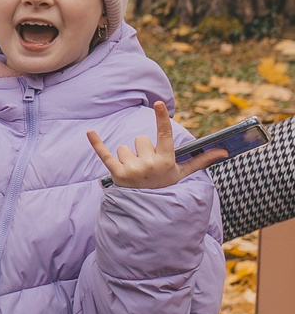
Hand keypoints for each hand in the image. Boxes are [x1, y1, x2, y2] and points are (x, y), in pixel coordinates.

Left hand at [90, 100, 217, 189]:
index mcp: (166, 161)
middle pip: (140, 140)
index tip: (157, 103)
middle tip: (147, 167)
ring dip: (128, 157)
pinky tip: (90, 132)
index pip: (164, 135)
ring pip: (125, 147)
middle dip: (142, 150)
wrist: (148, 211)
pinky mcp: (116, 174)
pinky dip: (97, 143)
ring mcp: (133, 169)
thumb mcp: (183, 174)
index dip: (161, 119)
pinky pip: (104, 154)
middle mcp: (149, 164)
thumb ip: (201, 160)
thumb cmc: (166, 187)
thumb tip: (224, 151)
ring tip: (135, 172)